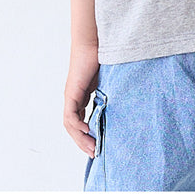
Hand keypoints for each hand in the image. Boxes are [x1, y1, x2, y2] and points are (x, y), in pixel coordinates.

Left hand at [63, 42, 99, 156]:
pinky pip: (70, 116)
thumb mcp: (108, 79)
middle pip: (75, 126)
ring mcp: (71, 96)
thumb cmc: (102, 55)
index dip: (88, 134)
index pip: (81, 120)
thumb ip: (110, 91)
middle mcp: (74, 97)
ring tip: (92, 147)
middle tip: (94, 152)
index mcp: (82, 95)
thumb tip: (124, 100)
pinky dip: (77, 126)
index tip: (99, 143)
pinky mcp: (71, 93)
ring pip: (71, 125)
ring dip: (80, 138)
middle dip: (84, 141)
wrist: (93, 41)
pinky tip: (87, 131)